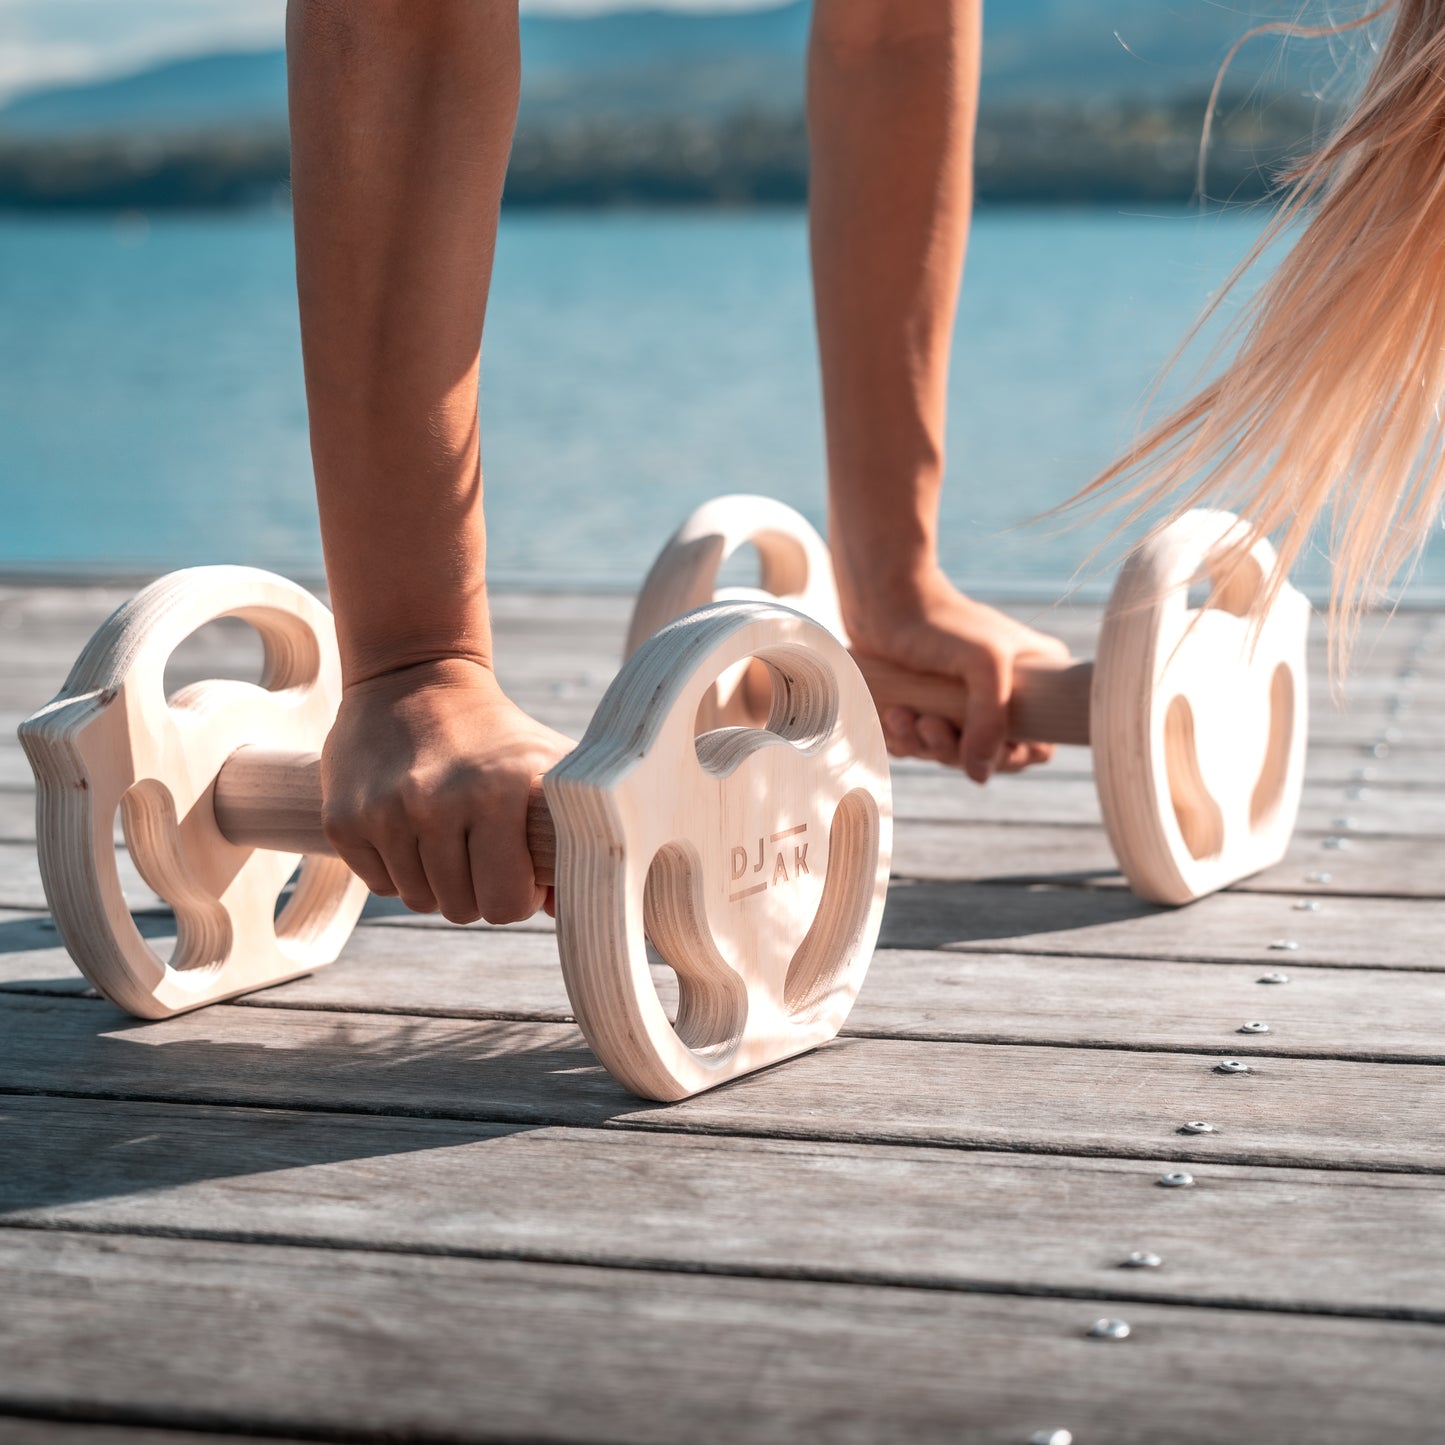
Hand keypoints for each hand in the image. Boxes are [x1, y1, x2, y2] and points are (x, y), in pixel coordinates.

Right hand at [320, 658, 572, 923]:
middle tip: (481, 851)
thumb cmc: (495, 733)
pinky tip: (410, 828)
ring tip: (447, 834)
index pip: (507, 902)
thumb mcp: (548, 764)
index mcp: (500, 790)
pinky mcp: (343, 819)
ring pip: (420, 900)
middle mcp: (438, 802)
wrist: (413, 677)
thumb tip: (566, 909)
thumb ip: (572, 833)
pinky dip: (398, 869)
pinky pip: (380, 885)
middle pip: (462, 910)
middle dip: (477, 892)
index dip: (516, 894)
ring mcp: (385, 812)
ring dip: (437, 881)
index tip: (515, 866)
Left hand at [841, 568, 1070, 782]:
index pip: (1038, 745)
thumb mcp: (985, 665)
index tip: (980, 745)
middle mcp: (1002, 696)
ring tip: (900, 714)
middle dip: (952, 749)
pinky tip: (891, 713)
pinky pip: (919, 745)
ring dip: (921, 743)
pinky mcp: (926, 706)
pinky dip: (904, 738)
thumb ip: (990, 722)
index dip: (1011, 756)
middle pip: (987, 756)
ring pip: (948, 753)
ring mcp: (961, 703)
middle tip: (927, 724)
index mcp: (1035, 682)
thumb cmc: (940, 623)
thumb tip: (979, 775)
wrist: (883, 601)